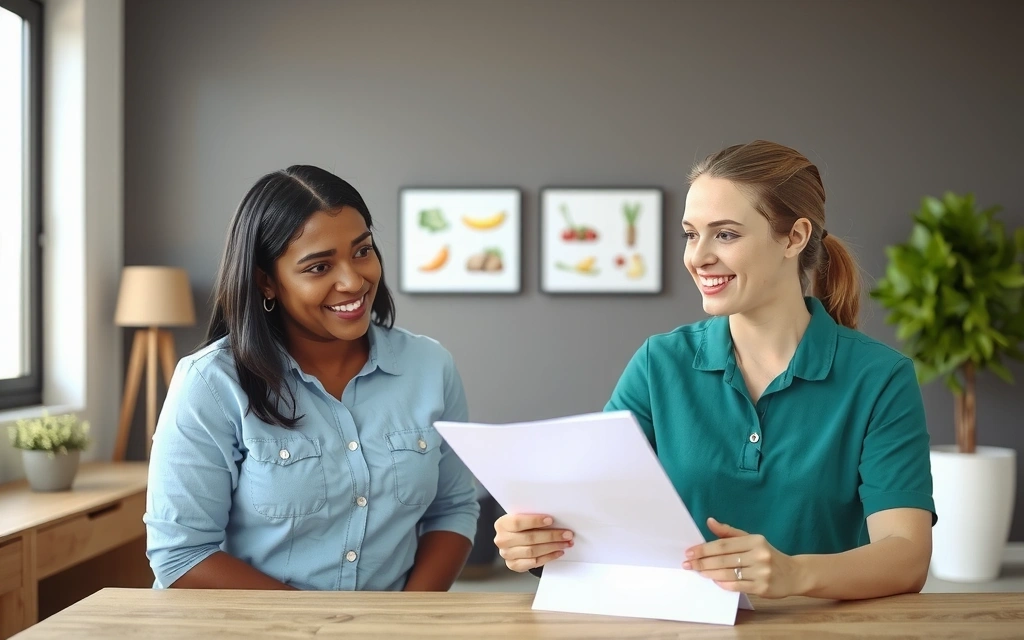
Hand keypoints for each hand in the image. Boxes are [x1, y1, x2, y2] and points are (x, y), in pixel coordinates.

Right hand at [493, 514, 573, 572]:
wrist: (512, 540)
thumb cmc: (520, 527)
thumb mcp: (522, 517)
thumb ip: (532, 517)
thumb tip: (555, 519)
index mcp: (502, 524)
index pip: (518, 522)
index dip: (535, 521)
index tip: (551, 520)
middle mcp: (502, 540)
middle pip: (529, 538)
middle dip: (551, 536)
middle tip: (566, 534)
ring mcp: (507, 554)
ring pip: (533, 551)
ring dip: (552, 547)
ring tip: (565, 543)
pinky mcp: (514, 565)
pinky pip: (534, 562)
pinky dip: (548, 557)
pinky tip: (558, 552)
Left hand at [683, 517, 805, 597]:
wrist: (793, 574)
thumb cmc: (767, 555)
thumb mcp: (751, 539)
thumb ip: (729, 532)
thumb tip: (710, 521)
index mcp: (754, 540)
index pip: (723, 544)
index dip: (704, 548)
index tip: (689, 552)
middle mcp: (759, 554)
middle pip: (723, 559)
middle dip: (702, 562)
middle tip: (688, 564)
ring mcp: (762, 572)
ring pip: (728, 573)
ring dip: (710, 573)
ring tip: (698, 572)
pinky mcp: (763, 587)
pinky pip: (738, 586)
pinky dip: (724, 584)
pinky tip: (714, 581)